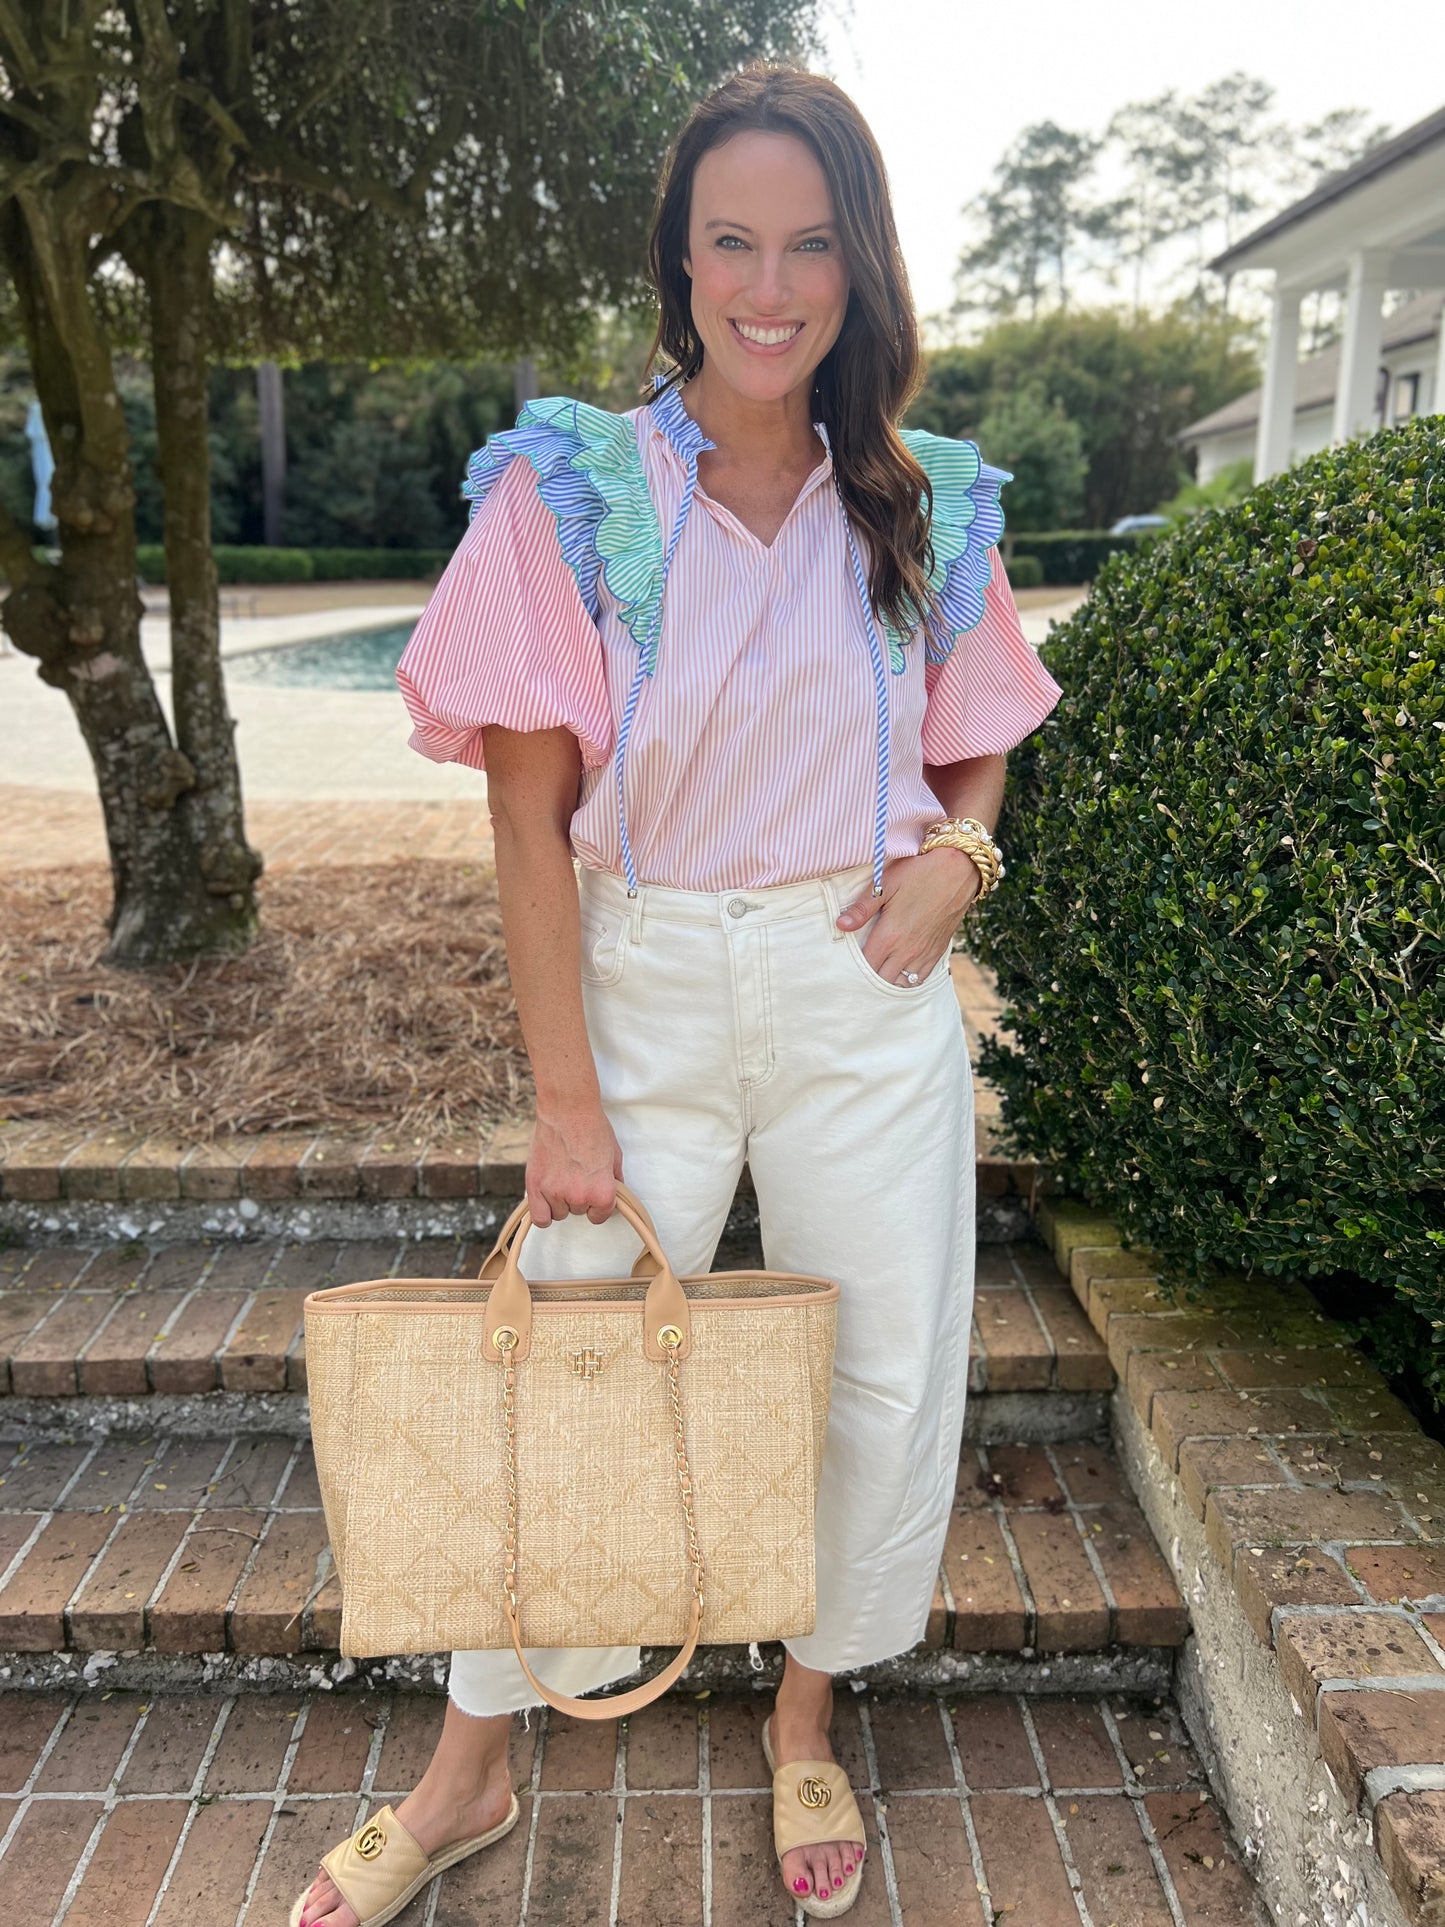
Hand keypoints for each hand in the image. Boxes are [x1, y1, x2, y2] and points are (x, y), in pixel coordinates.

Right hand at [526, 1104, 623, 1225]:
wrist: (568, 1110)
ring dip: (559, 1200)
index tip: (592, 1192)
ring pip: (558, 1213)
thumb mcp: (615, 1155)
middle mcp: (579, 1197)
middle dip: (577, 1196)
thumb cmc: (592, 1127)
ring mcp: (555, 1193)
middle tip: (575, 1173)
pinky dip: (543, 1211)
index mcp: (603, 1192)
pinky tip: (546, 1199)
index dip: (597, 1204)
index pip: (600, 1215)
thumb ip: (615, 1180)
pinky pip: (539, 1218)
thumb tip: (614, 1194)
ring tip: (560, 1176)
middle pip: (578, 1212)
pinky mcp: (535, 1186)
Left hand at [835, 847, 981, 982]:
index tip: (845, 962)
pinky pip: (920, 979)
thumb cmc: (918, 873)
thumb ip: (862, 908)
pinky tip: (900, 969)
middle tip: (860, 966)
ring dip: (888, 979)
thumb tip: (841, 925)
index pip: (865, 966)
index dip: (853, 968)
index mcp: (889, 936)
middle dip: (868, 977)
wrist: (959, 871)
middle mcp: (907, 951)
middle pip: (881, 980)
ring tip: (878, 969)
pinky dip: (908, 979)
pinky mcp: (938, 952)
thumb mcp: (885, 884)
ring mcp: (924, 954)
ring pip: (901, 983)